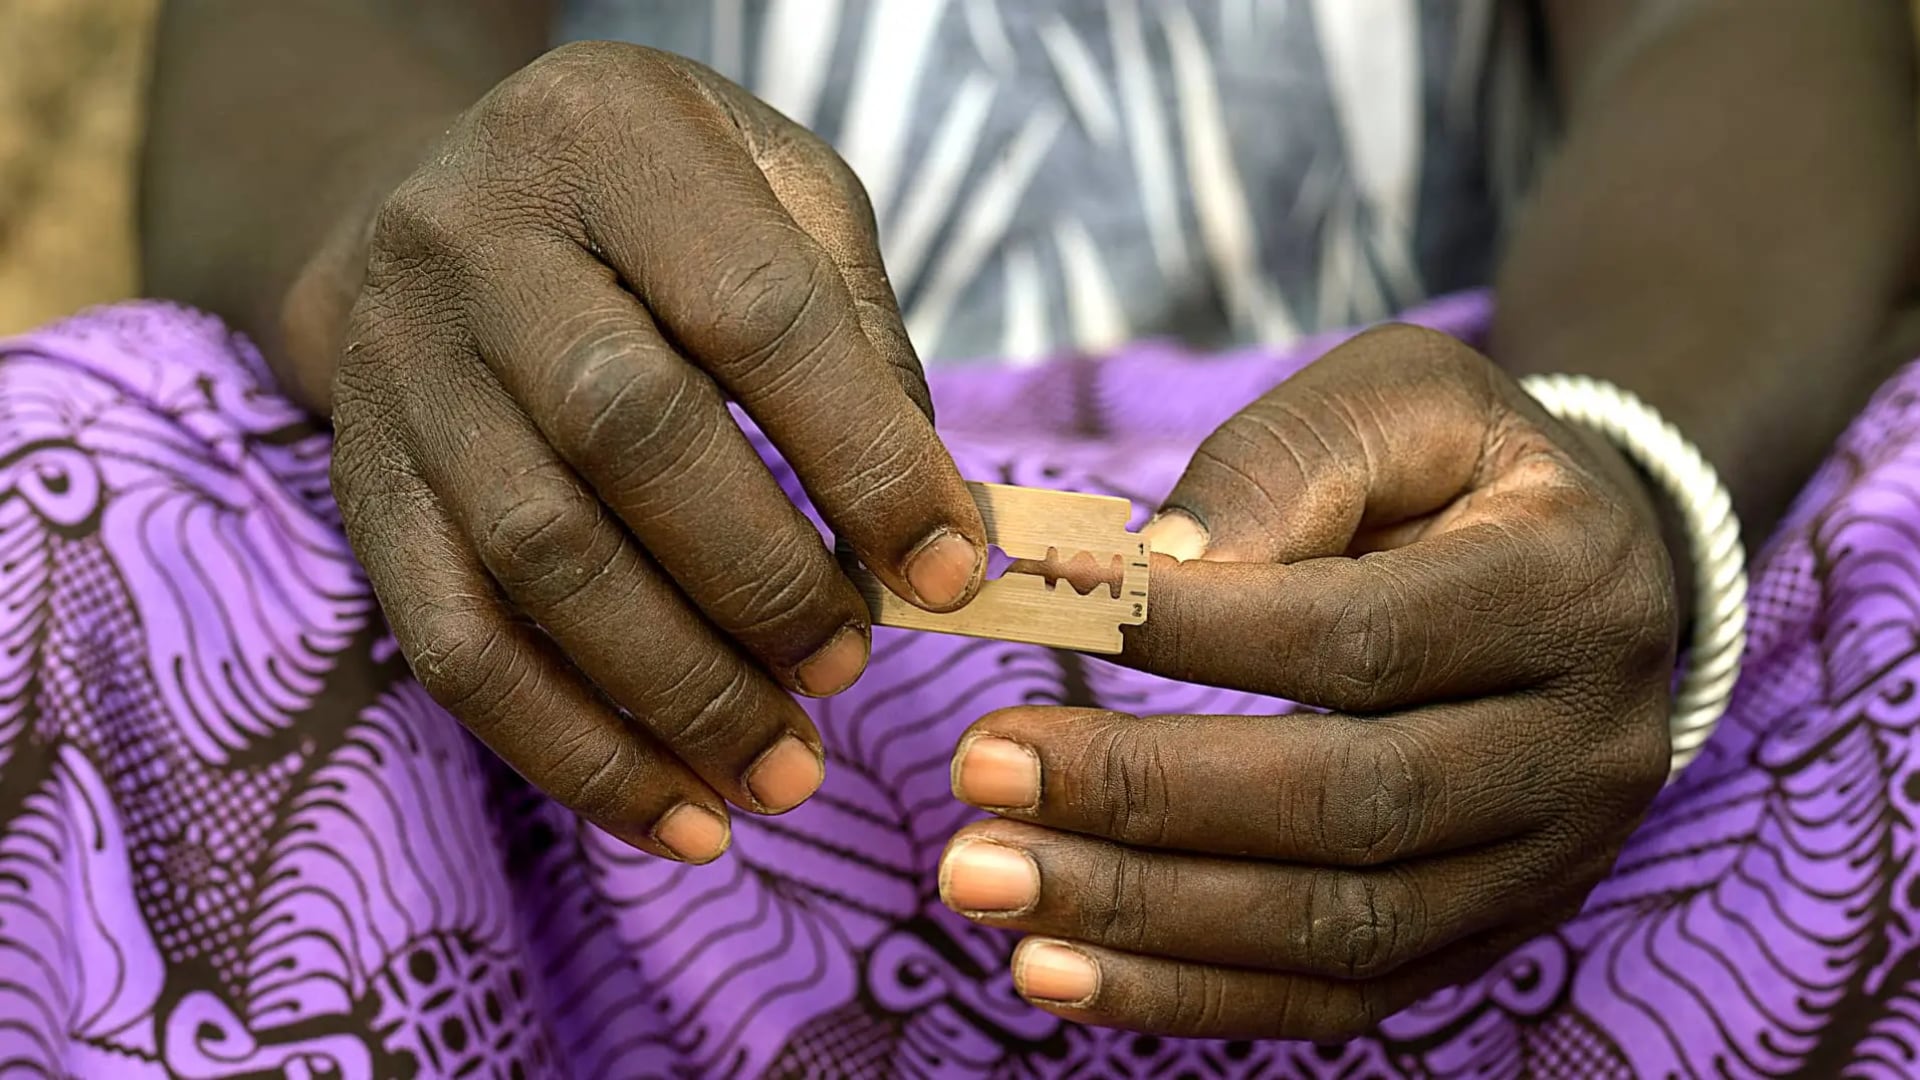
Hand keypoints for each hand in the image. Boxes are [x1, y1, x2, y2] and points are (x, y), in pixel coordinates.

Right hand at [327, 43, 987, 863]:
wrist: (436, 203)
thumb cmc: (656, 207)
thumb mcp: (776, 196)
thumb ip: (861, 335)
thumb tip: (938, 524)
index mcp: (612, 140)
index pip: (755, 312)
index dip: (864, 454)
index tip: (952, 570)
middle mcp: (479, 244)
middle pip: (626, 433)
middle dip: (761, 579)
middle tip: (851, 669)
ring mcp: (404, 373)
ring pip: (537, 557)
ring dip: (678, 692)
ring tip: (784, 774)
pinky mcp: (368, 492)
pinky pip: (456, 646)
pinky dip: (574, 752)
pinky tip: (677, 817)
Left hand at [937, 325, 1676, 1038]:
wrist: (1594, 571)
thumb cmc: (1461, 468)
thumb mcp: (1397, 400)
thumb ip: (1280, 467)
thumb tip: (1149, 571)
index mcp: (1568, 588)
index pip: (1360, 636)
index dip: (1192, 631)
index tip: (1036, 599)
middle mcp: (1584, 746)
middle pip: (1349, 803)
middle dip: (1144, 794)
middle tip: (978, 771)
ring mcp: (1550, 864)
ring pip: (1338, 926)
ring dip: (1142, 917)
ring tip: (984, 880)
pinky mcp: (1493, 936)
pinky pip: (1341, 997)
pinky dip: (1191, 995)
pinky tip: (1057, 973)